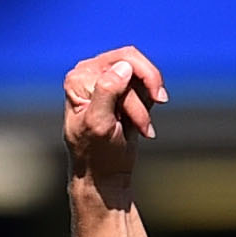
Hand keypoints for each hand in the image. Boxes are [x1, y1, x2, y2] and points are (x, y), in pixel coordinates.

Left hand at [63, 46, 164, 188]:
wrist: (104, 176)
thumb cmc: (97, 153)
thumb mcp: (98, 123)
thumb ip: (107, 91)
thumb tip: (123, 66)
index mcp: (81, 77)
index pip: (122, 60)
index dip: (142, 78)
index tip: (152, 106)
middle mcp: (92, 74)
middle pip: (135, 64)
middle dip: (147, 91)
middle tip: (154, 113)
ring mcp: (108, 82)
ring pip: (143, 77)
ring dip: (147, 103)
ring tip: (142, 129)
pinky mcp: (122, 93)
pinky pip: (146, 87)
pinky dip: (148, 103)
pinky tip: (140, 123)